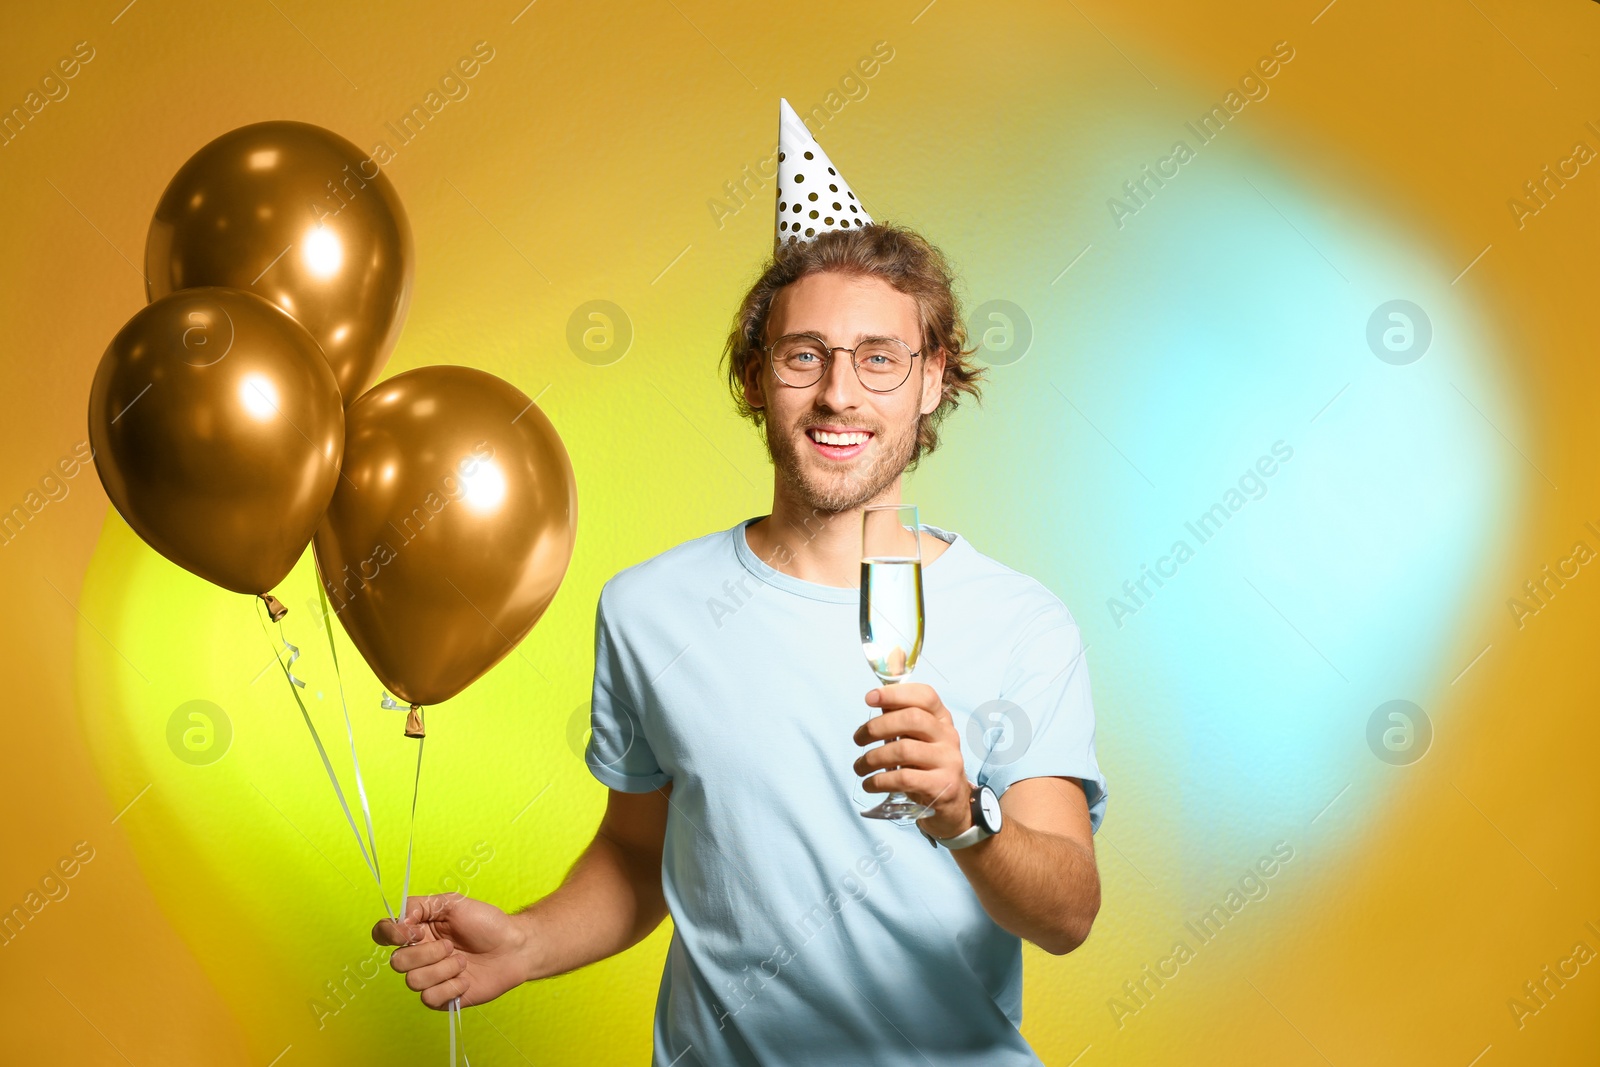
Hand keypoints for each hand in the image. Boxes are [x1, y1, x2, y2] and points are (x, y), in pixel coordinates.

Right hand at [371, 894, 528, 1008]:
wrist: (514, 947)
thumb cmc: (487, 923)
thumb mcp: (454, 903)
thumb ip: (421, 906)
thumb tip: (399, 921)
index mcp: (418, 930)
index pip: (382, 934)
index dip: (392, 934)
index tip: (416, 931)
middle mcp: (420, 955)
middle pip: (397, 962)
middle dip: (427, 953)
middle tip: (451, 945)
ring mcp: (430, 978)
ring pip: (414, 982)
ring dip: (444, 969)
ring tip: (463, 961)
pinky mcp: (442, 998)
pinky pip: (430, 998)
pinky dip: (452, 986)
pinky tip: (466, 977)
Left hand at [852, 682, 972, 839]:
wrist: (952, 804)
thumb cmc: (927, 766)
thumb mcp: (919, 739)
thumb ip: (901, 720)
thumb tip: (876, 698)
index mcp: (942, 719)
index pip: (925, 696)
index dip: (896, 693)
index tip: (869, 698)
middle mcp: (948, 736)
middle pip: (912, 718)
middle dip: (877, 726)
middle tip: (858, 739)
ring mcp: (948, 761)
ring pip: (904, 749)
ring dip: (872, 758)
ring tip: (860, 767)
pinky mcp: (942, 786)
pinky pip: (904, 778)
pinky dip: (880, 781)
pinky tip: (870, 784)